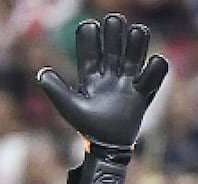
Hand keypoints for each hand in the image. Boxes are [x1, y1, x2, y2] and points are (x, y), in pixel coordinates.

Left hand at [36, 13, 167, 149]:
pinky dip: (156, 66)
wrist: (108, 148)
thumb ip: (56, 90)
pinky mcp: (144, 92)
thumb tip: (42, 73)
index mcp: (91, 76)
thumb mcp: (70, 108)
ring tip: (136, 32)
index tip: (89, 26)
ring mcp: (128, 81)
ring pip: (136, 52)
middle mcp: (110, 74)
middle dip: (115, 30)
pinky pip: (156, 72)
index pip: (90, 50)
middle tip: (114, 21)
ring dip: (137, 41)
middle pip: (115, 44)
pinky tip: (149, 66)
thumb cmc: (88, 127)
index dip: (89, 36)